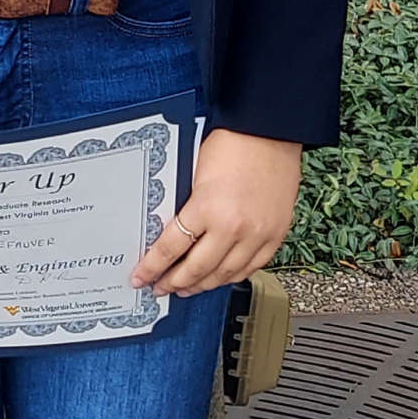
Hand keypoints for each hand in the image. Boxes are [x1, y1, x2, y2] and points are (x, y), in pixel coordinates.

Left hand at [131, 129, 302, 298]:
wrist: (270, 131)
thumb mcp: (195, 174)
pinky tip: (220, 277)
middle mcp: (233, 227)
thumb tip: (170, 235)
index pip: (170, 249)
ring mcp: (257, 235)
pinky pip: (251, 268)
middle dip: (174, 282)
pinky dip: (232, 276)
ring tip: (187, 288)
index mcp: (207, 208)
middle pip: (196, 269)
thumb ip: (186, 207)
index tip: (142, 276)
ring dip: (202, 285)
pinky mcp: (275, 235)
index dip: (152, 267)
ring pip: (224, 275)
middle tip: (161, 287)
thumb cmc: (233, 143)